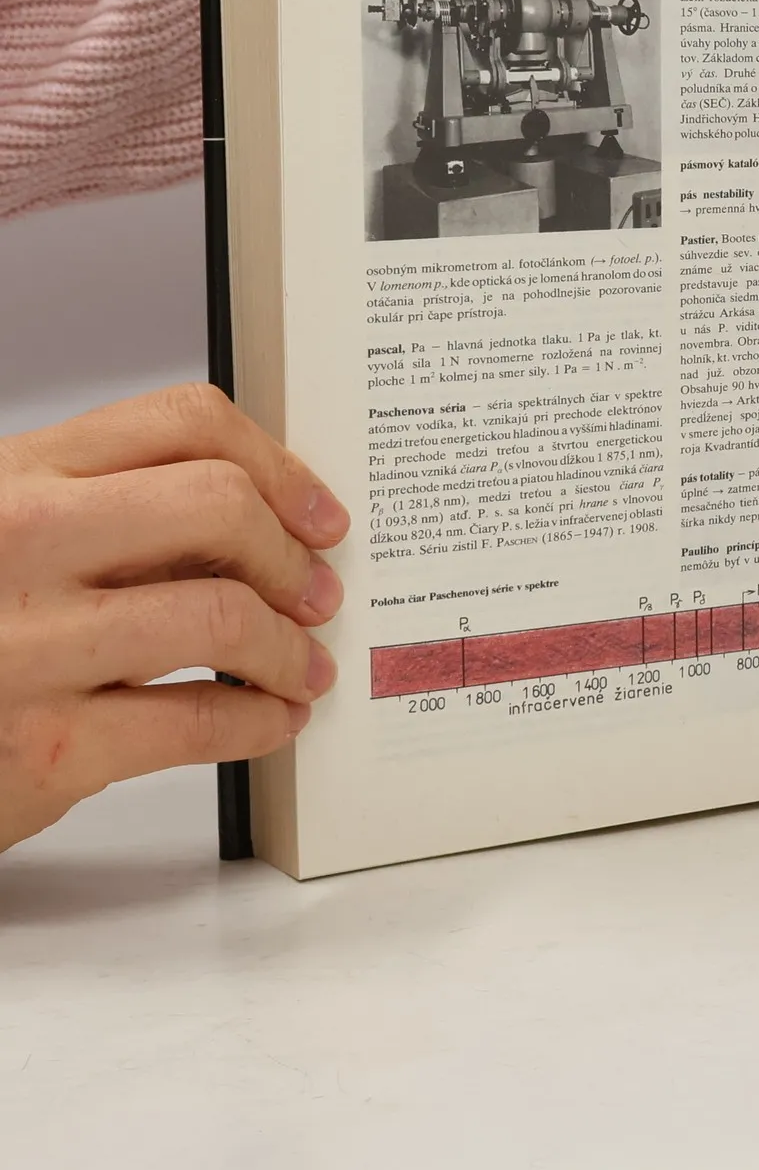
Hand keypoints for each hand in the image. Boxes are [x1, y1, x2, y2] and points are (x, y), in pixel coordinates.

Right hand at [0, 383, 345, 852]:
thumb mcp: (4, 541)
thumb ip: (107, 520)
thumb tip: (259, 528)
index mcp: (13, 479)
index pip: (183, 422)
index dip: (280, 466)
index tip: (316, 512)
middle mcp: (19, 545)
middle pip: (219, 504)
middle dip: (291, 555)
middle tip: (317, 592)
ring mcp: (29, 647)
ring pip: (222, 616)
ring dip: (290, 649)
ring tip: (303, 667)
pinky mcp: (47, 747)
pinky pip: (198, 722)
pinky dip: (259, 721)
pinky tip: (271, 720)